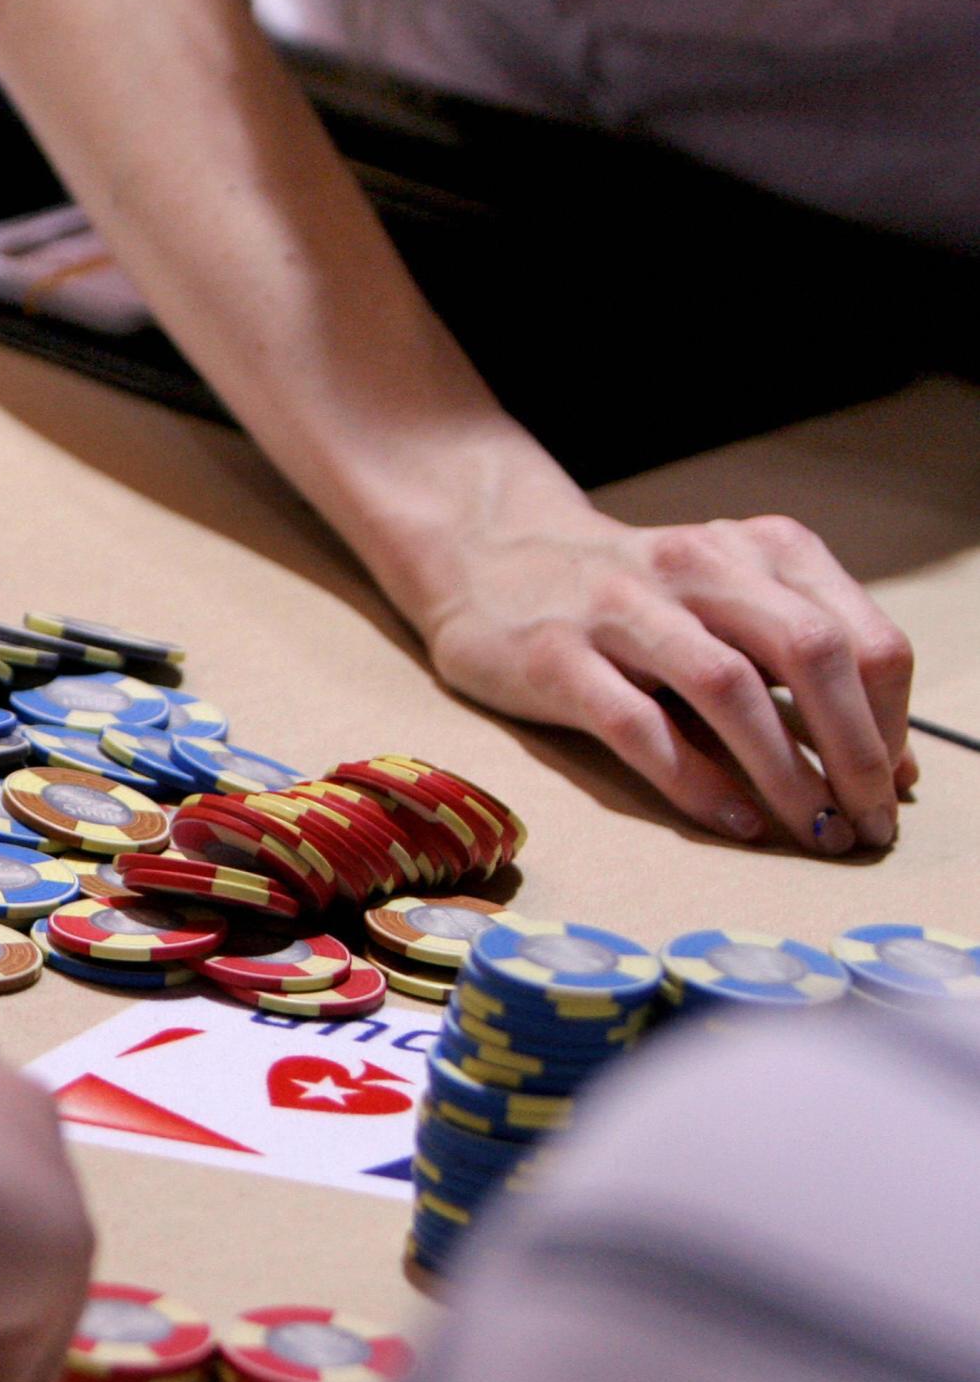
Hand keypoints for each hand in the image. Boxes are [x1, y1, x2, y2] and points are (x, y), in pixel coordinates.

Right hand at [415, 501, 916, 852]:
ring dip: (785, 771)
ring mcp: (621, 609)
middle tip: (867, 823)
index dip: (890, 719)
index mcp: (754, 550)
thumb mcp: (720, 601)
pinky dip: (697, 780)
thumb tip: (881, 768)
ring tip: (811, 831)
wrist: (488, 558)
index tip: (892, 785)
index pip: (858, 635)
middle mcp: (696, 566)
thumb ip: (792, 665)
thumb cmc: (626, 599)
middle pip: (809, 652)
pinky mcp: (556, 656)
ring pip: (728, 688)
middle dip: (855, 750)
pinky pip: (639, 725)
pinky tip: (734, 820)